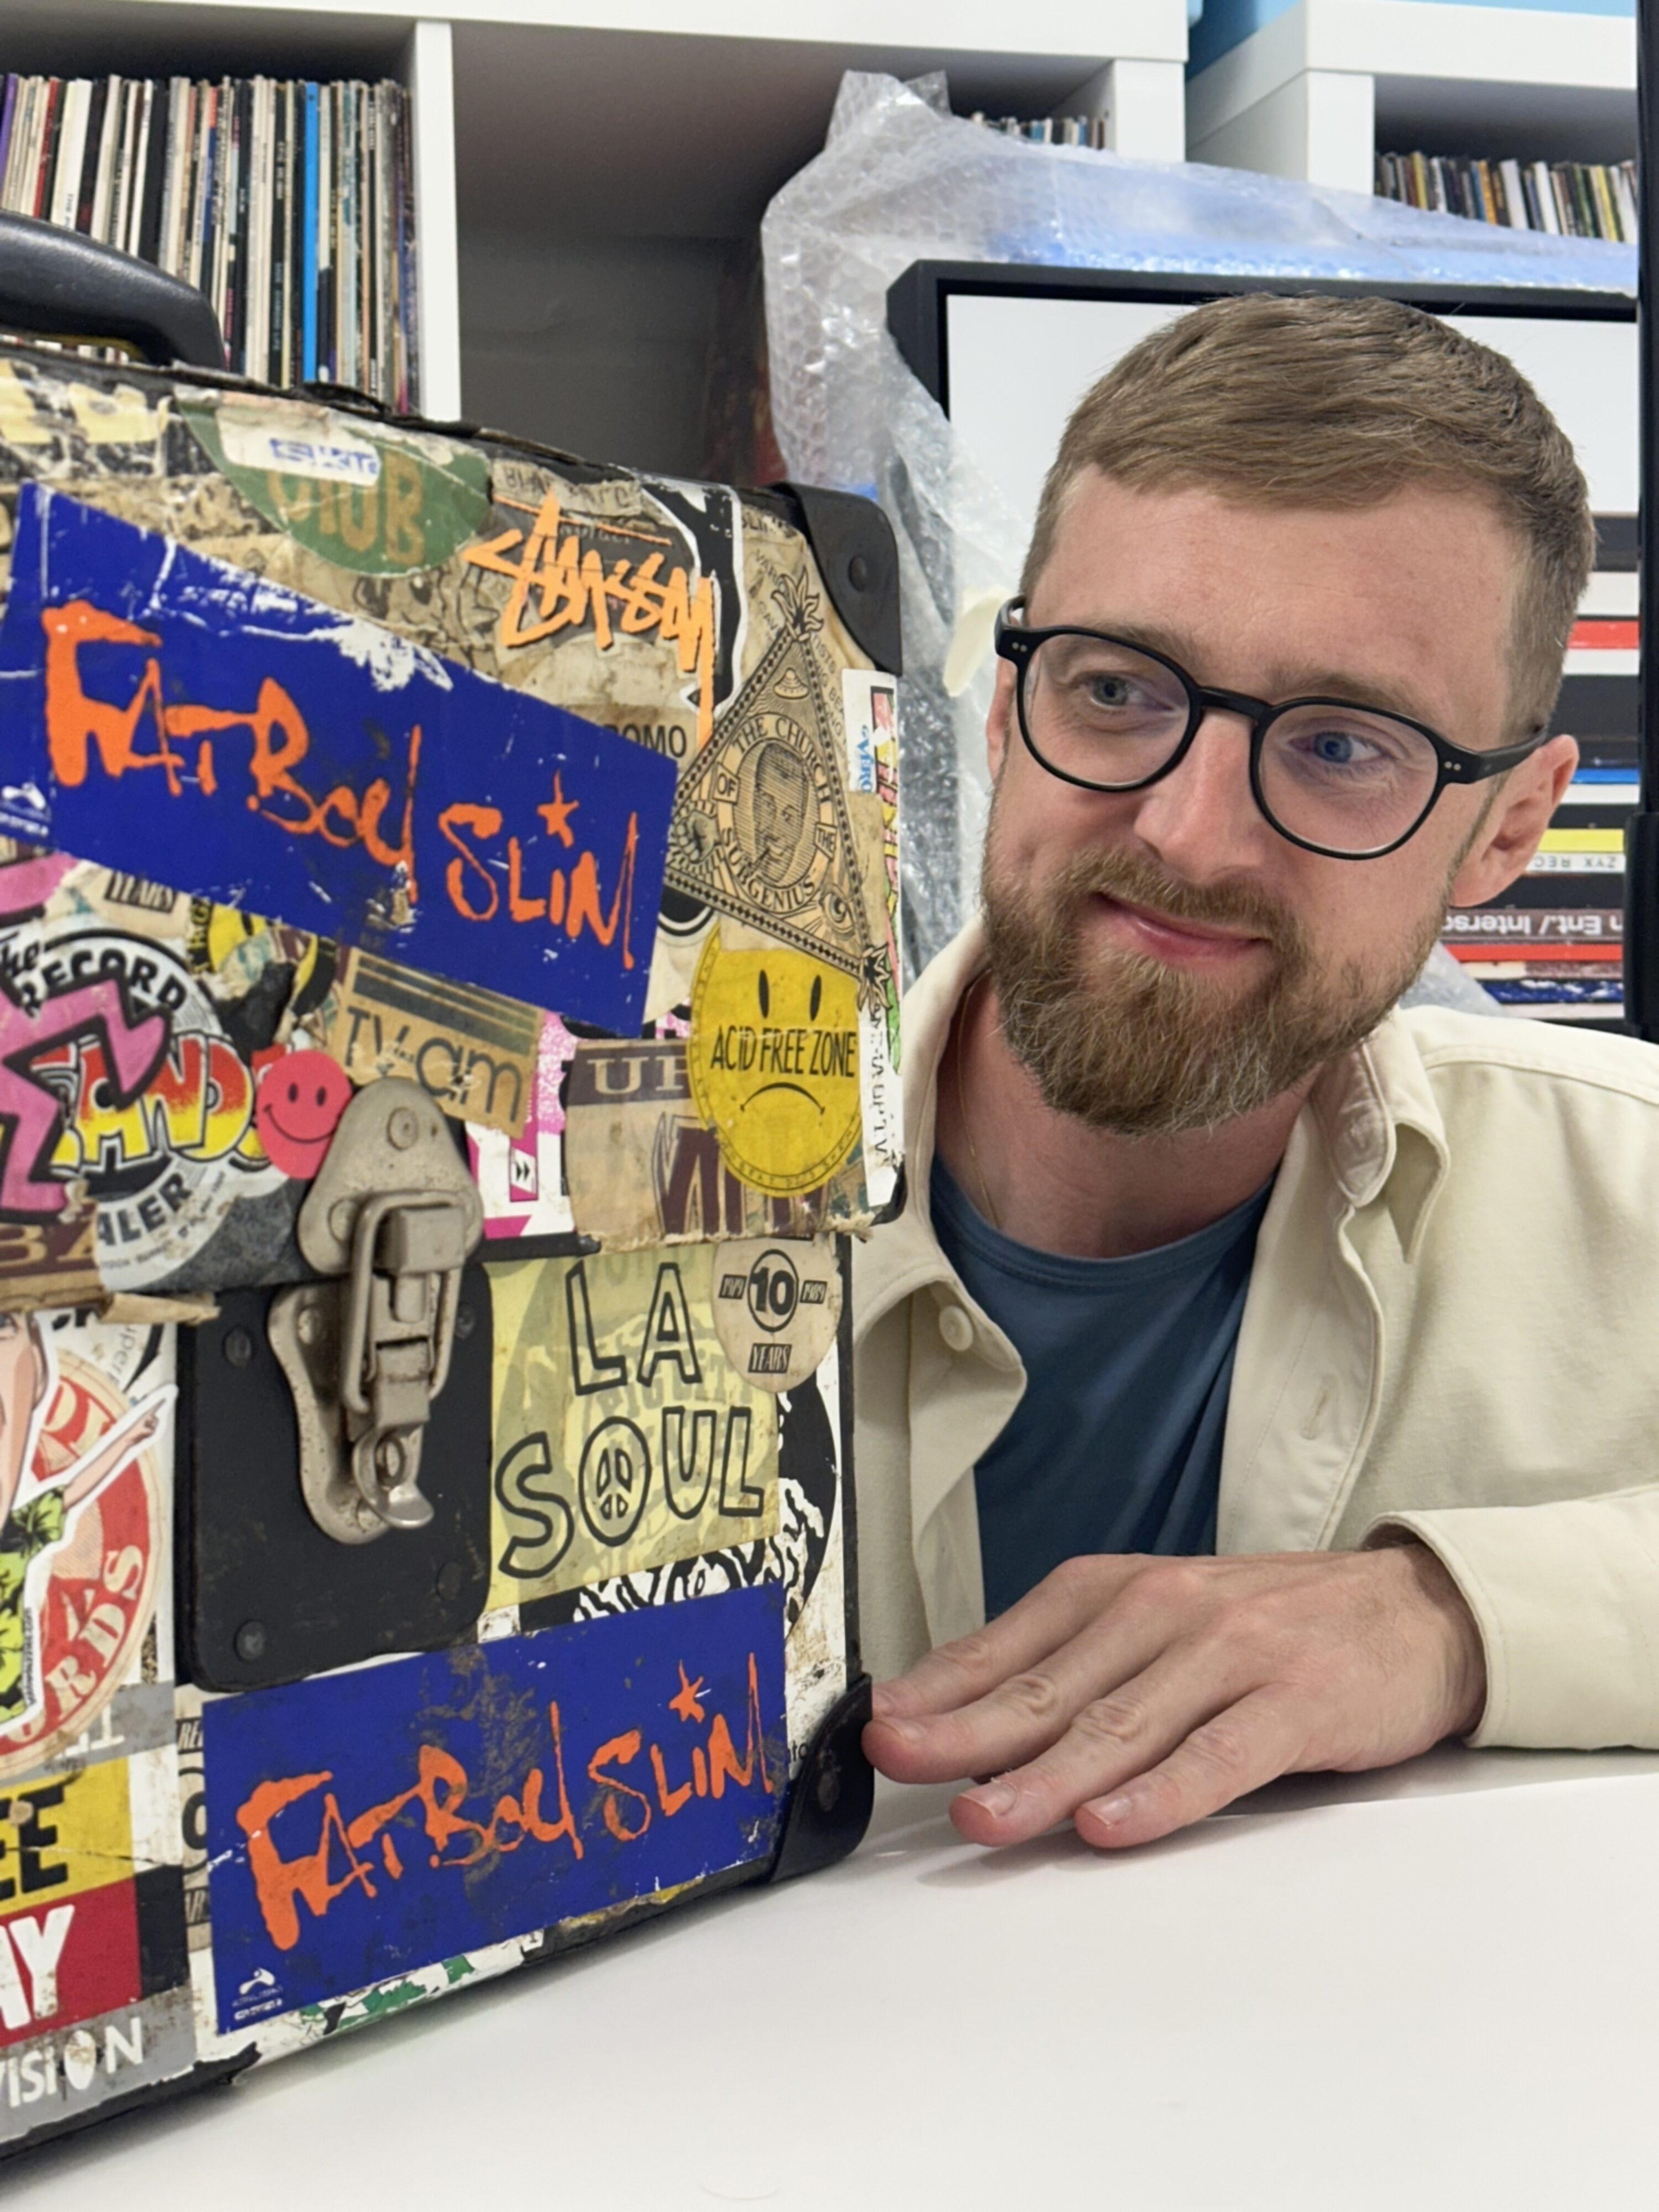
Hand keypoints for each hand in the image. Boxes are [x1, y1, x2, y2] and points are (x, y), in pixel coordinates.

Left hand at [863, 1544, 1485, 1849]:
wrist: (1411, 1610)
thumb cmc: (1266, 1627)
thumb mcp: (1155, 1622)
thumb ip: (1067, 1668)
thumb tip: (957, 1726)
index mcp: (1116, 1590)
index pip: (1008, 1646)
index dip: (938, 1690)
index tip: (878, 1728)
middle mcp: (1163, 1611)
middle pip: (1050, 1687)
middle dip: (964, 1732)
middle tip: (896, 1763)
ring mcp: (1230, 1654)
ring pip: (1121, 1725)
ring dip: (1046, 1777)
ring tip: (983, 1818)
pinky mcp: (1294, 1703)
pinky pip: (1217, 1755)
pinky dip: (1161, 1793)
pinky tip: (1112, 1825)